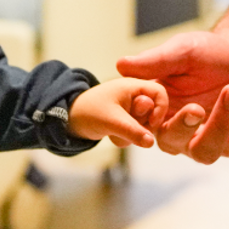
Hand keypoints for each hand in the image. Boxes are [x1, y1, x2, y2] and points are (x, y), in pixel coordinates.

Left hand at [66, 78, 188, 147]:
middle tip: (125, 126)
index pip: (160, 93)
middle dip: (142, 125)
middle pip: (155, 112)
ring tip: (115, 131)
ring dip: (133, 134)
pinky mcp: (126, 120)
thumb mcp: (112, 121)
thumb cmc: (88, 112)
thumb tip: (151, 142)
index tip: (150, 123)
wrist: (68, 120)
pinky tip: (113, 135)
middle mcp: (134, 95)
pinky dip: (127, 138)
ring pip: (146, 125)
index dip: (159, 109)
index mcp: (133, 85)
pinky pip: (137, 133)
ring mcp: (130, 108)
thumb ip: (133, 131)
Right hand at [114, 0, 228, 162]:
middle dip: (184, 128)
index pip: (144, 129)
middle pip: (176, 146)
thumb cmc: (205, 54)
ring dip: (221, 124)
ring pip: (210, 151)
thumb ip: (155, 61)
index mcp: (160, 114)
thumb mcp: (181, 51)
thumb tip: (121, 65)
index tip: (149, 103)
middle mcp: (184, 133)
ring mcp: (215, 140)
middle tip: (196, 106)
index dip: (145, 122)